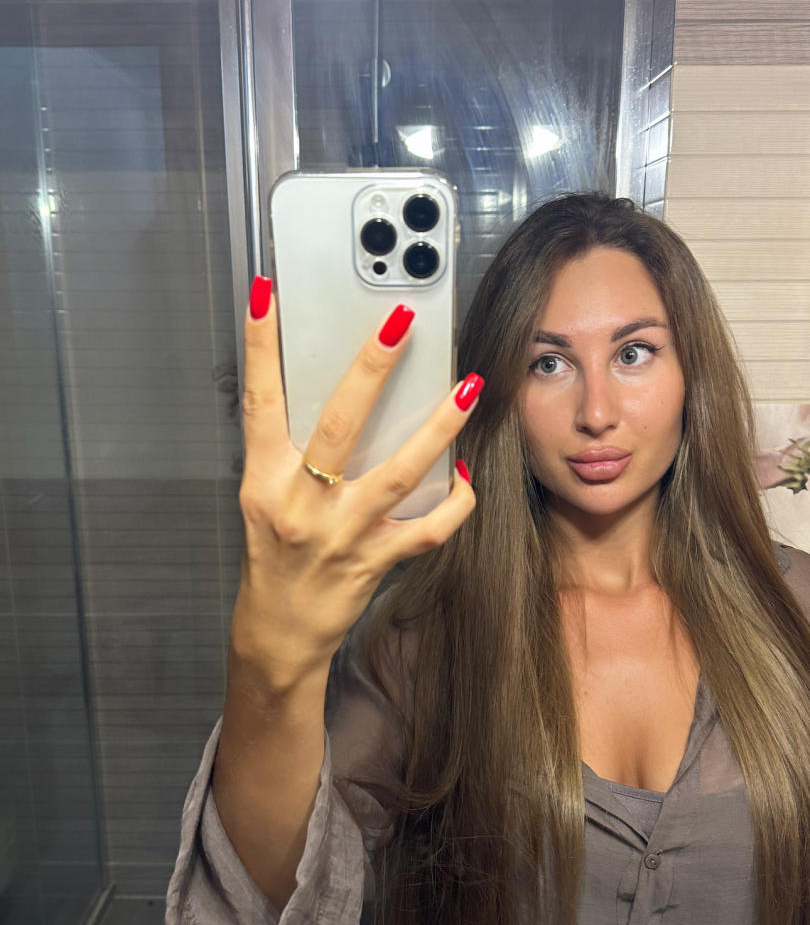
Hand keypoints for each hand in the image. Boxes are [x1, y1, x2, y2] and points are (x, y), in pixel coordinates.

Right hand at [231, 275, 482, 688]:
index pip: (259, 400)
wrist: (277, 630)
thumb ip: (292, 452)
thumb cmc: (273, 557)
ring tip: (468, 386)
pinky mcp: (374, 561)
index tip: (265, 294)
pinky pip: (427, 528)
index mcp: (265, 479)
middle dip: (371, 368)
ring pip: (398, 471)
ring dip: (437, 426)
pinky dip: (454, 503)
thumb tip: (335, 392)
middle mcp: (300, 503)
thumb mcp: (265, 498)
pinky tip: (468, 475)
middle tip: (400, 321)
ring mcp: (340, 533)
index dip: (259, 345)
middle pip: (339, 424)